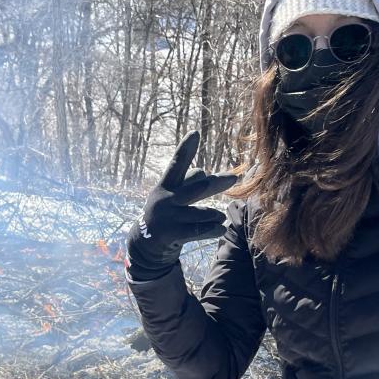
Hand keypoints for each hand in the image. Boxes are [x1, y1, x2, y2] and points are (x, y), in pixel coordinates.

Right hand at [126, 131, 237, 275]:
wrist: (145, 245)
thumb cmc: (166, 216)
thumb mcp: (172, 197)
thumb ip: (189, 186)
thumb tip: (203, 172)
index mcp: (165, 186)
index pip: (176, 164)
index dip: (186, 149)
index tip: (195, 133)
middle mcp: (165, 199)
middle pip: (196, 188)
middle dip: (215, 183)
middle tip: (233, 177)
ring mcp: (168, 217)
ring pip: (200, 213)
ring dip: (214, 215)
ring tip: (221, 217)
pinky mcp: (171, 234)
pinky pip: (198, 231)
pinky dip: (212, 229)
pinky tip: (221, 229)